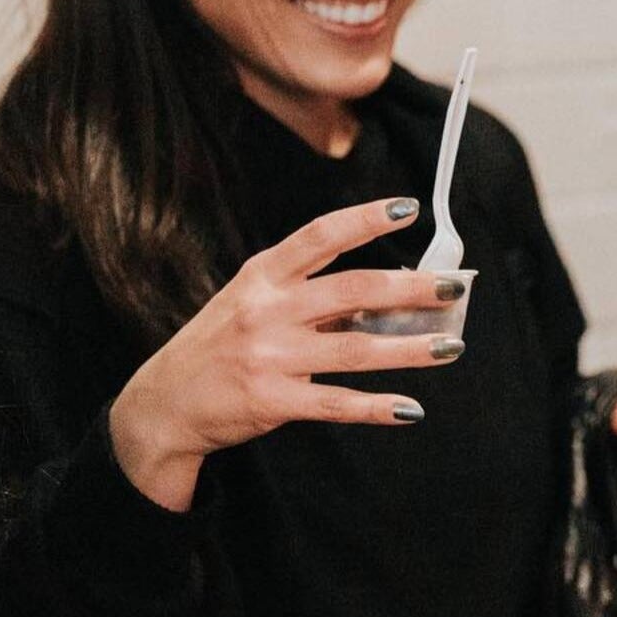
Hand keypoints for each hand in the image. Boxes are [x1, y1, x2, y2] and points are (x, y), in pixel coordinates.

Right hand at [110, 197, 465, 510]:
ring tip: (450, 346)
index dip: (366, 219)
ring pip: (356, 348)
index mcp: (263, 276)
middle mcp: (266, 310)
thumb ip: (309, 296)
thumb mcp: (252, 305)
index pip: (321, 236)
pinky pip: (336, 402)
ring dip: (410, 348)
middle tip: (454, 288)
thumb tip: (385, 294)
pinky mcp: (271, 400)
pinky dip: (377, 407)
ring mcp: (268, 355)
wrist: (162, 404)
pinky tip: (411, 408)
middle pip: (352, 290)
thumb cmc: (218, 347)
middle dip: (410, 288)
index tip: (409, 208)